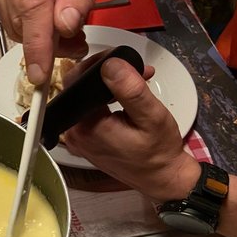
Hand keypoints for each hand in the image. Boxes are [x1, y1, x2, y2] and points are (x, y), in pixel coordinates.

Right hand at [0, 0, 117, 85]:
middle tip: (78, 46)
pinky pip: (10, 17)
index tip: (40, 72)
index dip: (37, 41)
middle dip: (46, 43)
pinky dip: (31, 30)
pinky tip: (52, 23)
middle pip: (21, 15)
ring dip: (39, 39)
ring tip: (70, 33)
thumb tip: (63, 26)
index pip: (33, 0)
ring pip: (13, 21)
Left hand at [63, 57, 200, 200]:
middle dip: (107, 73)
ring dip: (109, 86)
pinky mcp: (85, 141)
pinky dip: (106, 100)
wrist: (161, 178)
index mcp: (85, 127)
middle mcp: (74, 134)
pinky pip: (89, 111)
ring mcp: (78, 139)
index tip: (121, 58)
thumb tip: (110, 64)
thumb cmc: (159, 151)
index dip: (96, 63)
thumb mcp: (151, 116)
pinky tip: (127, 96)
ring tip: (137, 80)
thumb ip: (130, 90)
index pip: (75, 81)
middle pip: (78, 89)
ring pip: (85, 99)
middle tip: (136, 70)